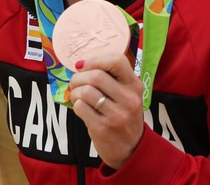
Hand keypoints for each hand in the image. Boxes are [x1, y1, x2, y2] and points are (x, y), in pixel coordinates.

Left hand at [68, 52, 144, 169]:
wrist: (130, 148)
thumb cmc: (122, 114)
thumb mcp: (125, 94)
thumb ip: (109, 77)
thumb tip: (80, 64)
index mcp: (134, 85)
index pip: (117, 60)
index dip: (95, 60)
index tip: (84, 67)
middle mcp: (129, 99)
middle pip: (96, 75)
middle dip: (78, 78)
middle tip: (75, 84)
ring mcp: (117, 115)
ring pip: (85, 91)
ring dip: (75, 92)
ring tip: (78, 97)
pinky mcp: (103, 128)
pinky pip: (80, 107)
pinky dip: (76, 105)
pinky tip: (82, 109)